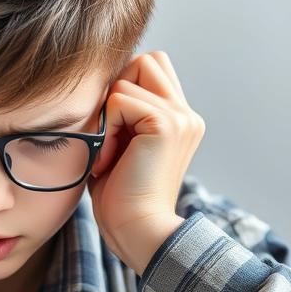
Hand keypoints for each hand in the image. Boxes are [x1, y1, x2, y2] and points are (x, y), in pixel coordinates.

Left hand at [86, 51, 205, 275]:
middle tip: (110, 136)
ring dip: (110, 112)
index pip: (152, 68)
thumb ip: (122, 114)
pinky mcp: (167, 123)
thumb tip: (103, 84)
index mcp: (180, 120)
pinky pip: (120, 98)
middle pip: (146, 60)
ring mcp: (181, 117)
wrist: (136, 231)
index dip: (124, 89)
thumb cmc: (120, 197)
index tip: (113, 133)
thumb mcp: (121, 146)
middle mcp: (187, 115)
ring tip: (110, 151)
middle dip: (118, 90)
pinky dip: (107, 126)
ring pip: (131, 73)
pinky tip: (110, 158)